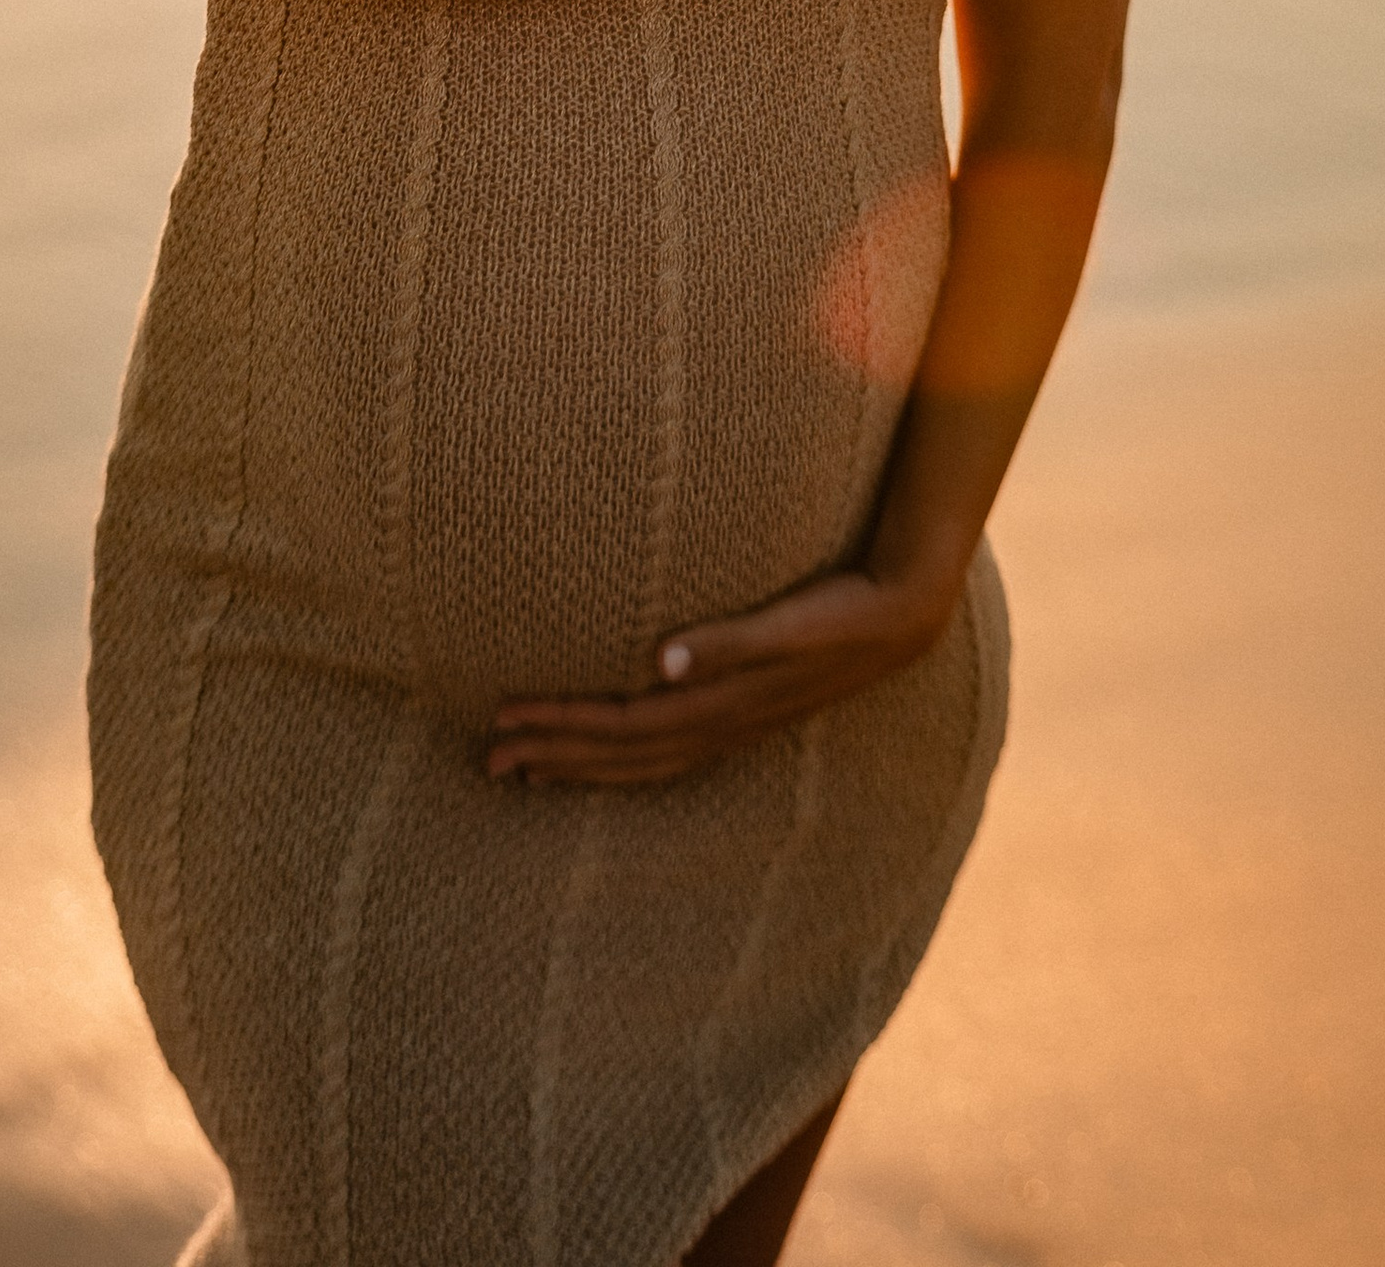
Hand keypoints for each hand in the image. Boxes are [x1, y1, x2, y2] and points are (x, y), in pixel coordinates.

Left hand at [485, 568, 958, 787]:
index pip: (618, 726)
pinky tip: (605, 754)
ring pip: (637, 762)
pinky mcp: (740, 715)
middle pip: (617, 754)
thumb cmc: (839, 612)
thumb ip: (727, 642)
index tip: (503, 720)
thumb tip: (661, 660)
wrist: (899, 621)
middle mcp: (716, 726)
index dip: (558, 726)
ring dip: (579, 766)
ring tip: (526, 772)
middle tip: (486, 758)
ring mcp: (729, 727)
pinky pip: (664, 754)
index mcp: (716, 705)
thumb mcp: (786, 623)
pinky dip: (622, 761)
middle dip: (551, 756)